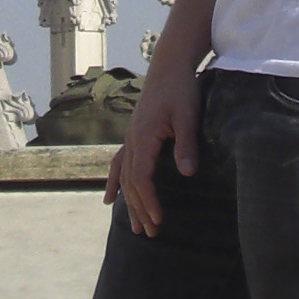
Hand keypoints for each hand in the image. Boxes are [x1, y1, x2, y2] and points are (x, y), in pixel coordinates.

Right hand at [105, 54, 201, 234]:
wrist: (169, 65)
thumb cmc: (181, 89)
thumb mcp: (187, 116)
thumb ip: (186, 145)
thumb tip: (186, 173)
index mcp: (144, 138)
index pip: (141, 178)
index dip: (149, 201)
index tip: (158, 220)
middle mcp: (132, 140)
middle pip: (131, 183)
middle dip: (140, 209)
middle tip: (151, 233)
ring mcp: (131, 138)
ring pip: (124, 176)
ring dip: (129, 202)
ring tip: (136, 226)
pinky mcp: (134, 135)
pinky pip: (119, 164)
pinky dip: (114, 182)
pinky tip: (110, 198)